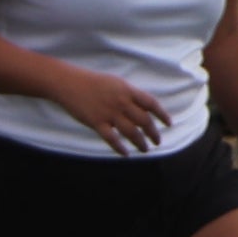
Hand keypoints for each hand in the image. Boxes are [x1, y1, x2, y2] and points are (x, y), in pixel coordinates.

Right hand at [50, 67, 170, 155]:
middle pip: (144, 121)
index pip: (151, 104)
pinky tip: (126, 154)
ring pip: (131, 132)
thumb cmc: (93, 82)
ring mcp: (109, 113)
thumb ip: (130, 95)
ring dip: (140, 143)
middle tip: (158, 141)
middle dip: (153, 133)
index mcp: (128, 91)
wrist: (69, 83)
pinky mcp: (97, 123)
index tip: (168, 124)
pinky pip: (112, 139)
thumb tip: (144, 107)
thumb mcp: (116, 83)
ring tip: (145, 149)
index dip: (162, 114)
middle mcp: (121, 102)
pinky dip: (120, 148)